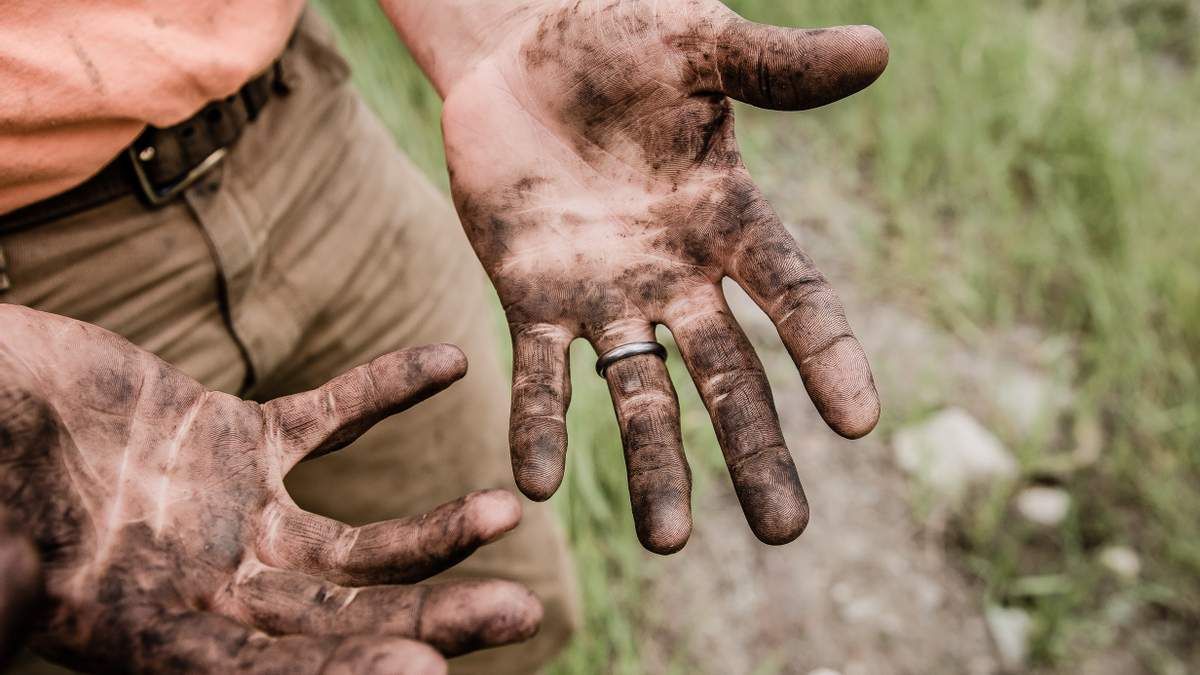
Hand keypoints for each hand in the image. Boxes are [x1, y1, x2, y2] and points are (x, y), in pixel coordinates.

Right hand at [0, 305, 540, 673]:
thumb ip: (7, 587)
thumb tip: (11, 616)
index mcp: (151, 635)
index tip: (422, 672)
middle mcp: (210, 588)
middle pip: (342, 620)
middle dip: (430, 621)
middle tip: (522, 617)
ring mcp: (235, 515)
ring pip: (356, 542)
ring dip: (433, 530)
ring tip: (504, 512)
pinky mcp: (241, 440)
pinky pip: (330, 417)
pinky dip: (385, 389)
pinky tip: (448, 362)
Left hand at [437, 0, 886, 552]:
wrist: (514, 47)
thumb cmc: (616, 36)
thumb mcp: (699, 44)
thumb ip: (777, 65)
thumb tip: (878, 51)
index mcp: (727, 217)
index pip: (793, 294)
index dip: (827, 353)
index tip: (861, 422)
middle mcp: (675, 273)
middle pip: (727, 374)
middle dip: (753, 449)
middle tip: (785, 532)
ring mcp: (603, 293)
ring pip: (637, 393)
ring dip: (652, 465)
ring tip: (665, 543)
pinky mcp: (528, 297)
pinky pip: (536, 373)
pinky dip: (538, 425)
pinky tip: (535, 485)